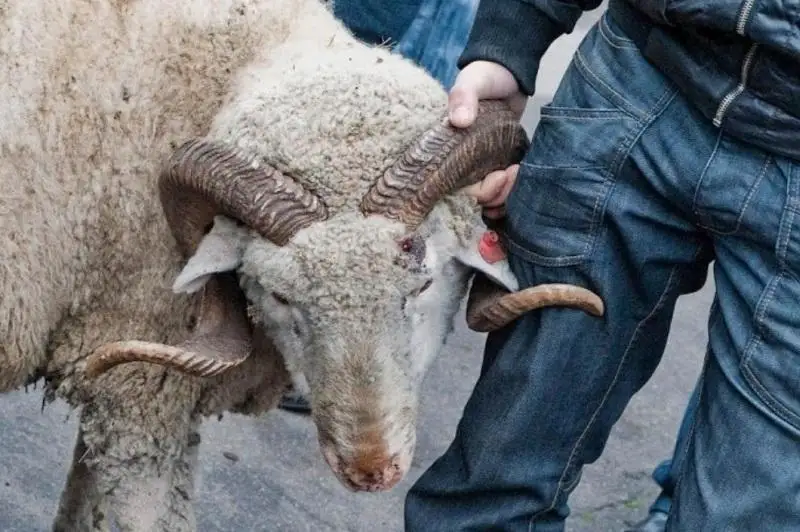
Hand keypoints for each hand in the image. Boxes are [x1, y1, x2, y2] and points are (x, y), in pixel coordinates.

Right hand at [449, 61, 525, 217]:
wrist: (509, 71)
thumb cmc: (484, 76)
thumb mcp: (471, 82)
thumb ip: (463, 97)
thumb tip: (459, 121)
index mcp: (446, 150)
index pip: (455, 187)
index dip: (479, 191)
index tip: (499, 175)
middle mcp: (461, 162)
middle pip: (474, 197)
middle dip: (495, 194)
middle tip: (512, 174)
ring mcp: (480, 163)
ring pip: (488, 196)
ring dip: (504, 194)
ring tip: (518, 173)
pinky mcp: (498, 161)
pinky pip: (502, 186)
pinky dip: (510, 189)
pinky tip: (521, 177)